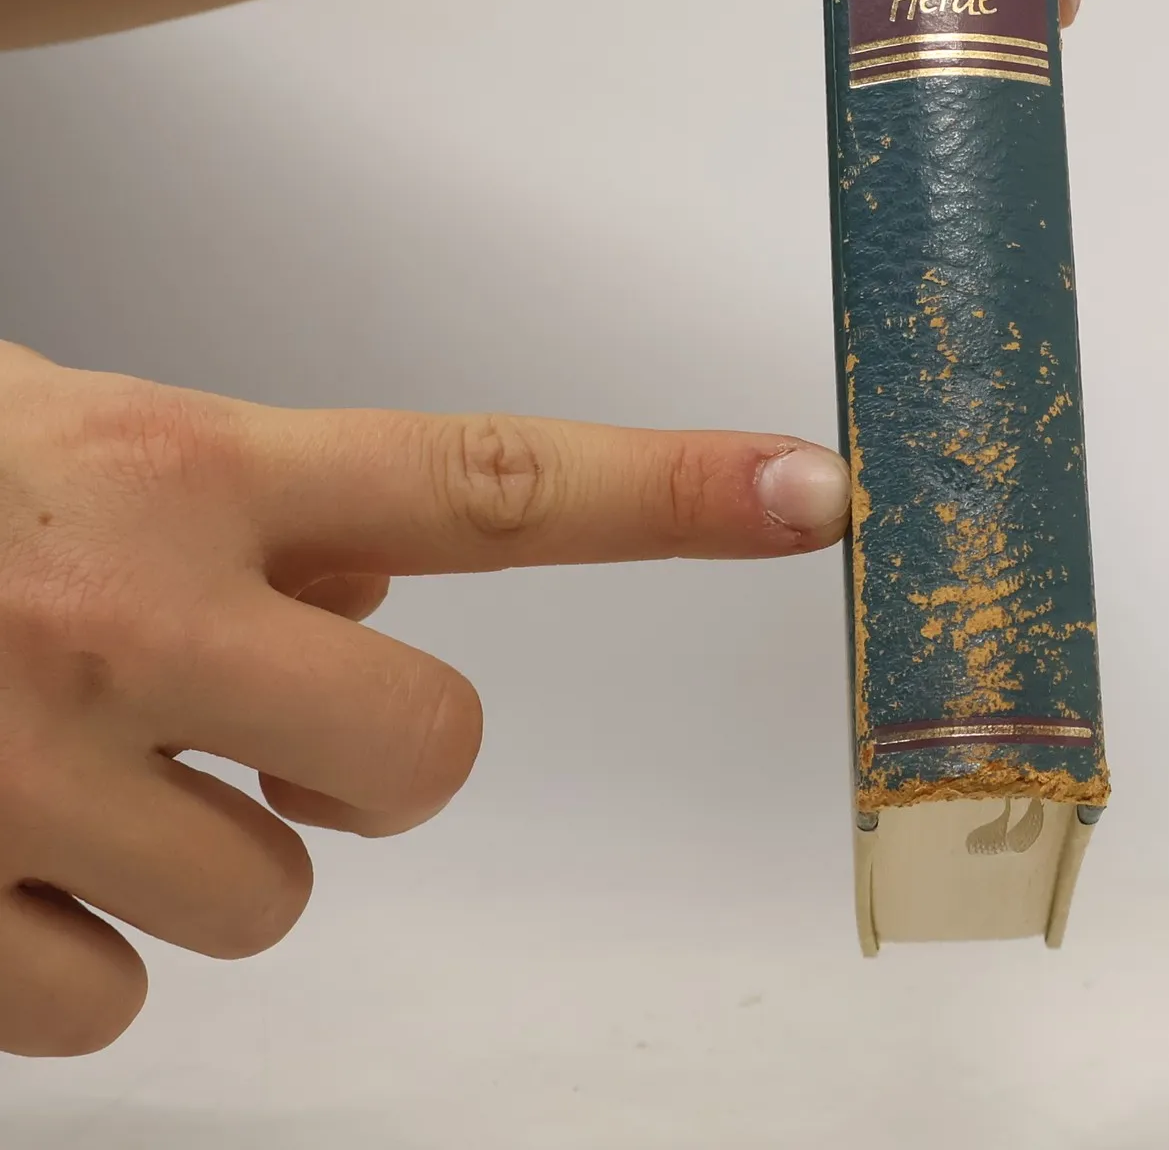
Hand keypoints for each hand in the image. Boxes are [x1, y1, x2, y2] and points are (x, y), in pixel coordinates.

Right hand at [0, 341, 848, 1055]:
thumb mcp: (67, 432)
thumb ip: (243, 505)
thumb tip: (378, 606)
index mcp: (182, 465)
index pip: (493, 480)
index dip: (674, 489)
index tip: (821, 493)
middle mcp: (127, 620)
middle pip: (426, 762)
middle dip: (371, 764)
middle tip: (254, 713)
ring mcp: (26, 786)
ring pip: (264, 904)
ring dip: (189, 849)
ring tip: (49, 756)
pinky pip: (102, 1003)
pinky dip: (55, 945)